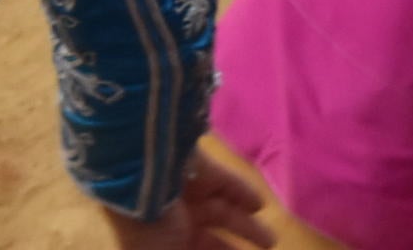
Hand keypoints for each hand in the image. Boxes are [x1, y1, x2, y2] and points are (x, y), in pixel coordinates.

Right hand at [103, 152, 273, 249]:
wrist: (141, 180)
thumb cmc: (149, 231)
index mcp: (159, 244)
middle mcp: (173, 221)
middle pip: (207, 239)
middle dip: (228, 249)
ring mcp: (187, 194)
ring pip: (221, 213)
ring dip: (246, 227)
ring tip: (270, 241)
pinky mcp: (202, 170)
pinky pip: (226, 185)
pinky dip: (242, 194)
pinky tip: (259, 206)